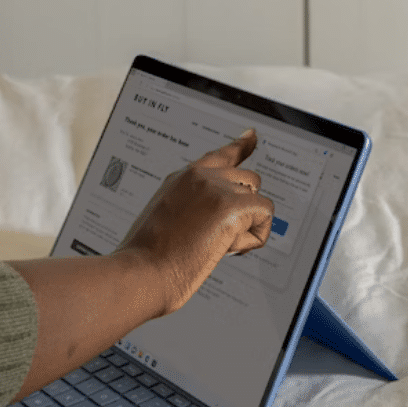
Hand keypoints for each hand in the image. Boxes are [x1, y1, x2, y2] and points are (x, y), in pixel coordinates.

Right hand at [114, 129, 273, 315]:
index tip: (251, 136)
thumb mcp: (165, 219)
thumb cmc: (147, 256)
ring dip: (246, 226)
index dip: (240, 146)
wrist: (142, 270)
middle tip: (219, 238)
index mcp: (182, 178)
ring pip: (257, 200)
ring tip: (216, 246)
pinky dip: (254, 238)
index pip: (219, 155)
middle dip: (243, 210)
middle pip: (248, 180)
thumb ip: (191, 207)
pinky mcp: (231, 206)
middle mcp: (200, 176)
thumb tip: (218, 218)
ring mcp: (216, 188)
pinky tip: (229, 249)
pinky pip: (265, 217)